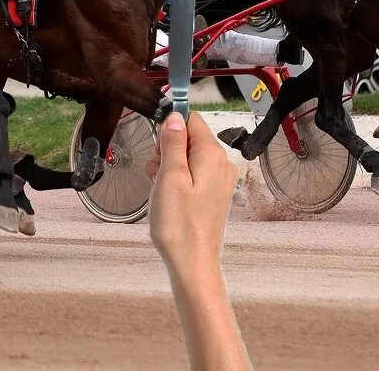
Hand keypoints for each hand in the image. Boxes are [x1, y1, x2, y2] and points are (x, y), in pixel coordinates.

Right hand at [147, 111, 239, 274]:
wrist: (192, 263)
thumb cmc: (179, 224)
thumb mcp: (170, 176)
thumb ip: (173, 142)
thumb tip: (174, 116)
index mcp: (212, 154)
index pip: (191, 119)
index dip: (170, 128)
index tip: (157, 147)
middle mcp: (221, 163)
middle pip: (190, 138)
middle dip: (167, 150)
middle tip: (156, 173)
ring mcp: (220, 180)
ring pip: (189, 156)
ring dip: (170, 166)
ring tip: (162, 189)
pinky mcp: (215, 194)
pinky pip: (194, 173)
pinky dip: (179, 179)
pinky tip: (170, 197)